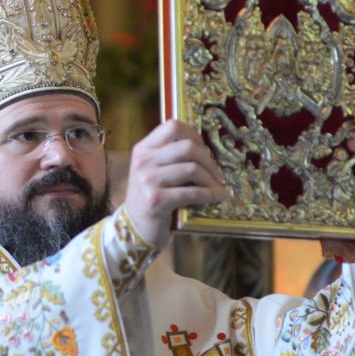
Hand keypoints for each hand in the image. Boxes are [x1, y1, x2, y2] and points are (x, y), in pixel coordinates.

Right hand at [124, 120, 226, 251]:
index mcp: (143, 149)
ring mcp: (147, 180)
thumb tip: (207, 149)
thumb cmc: (152, 197)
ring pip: (192, 169)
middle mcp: (143, 161)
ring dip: (212, 179)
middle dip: (209, 160)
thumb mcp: (155, 171)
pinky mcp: (155, 200)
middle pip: (187, 147)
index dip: (194, 135)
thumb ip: (171, 157)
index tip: (206, 150)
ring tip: (219, 186)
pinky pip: (191, 192)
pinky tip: (219, 196)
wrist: (135, 229)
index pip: (173, 127)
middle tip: (218, 173)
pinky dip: (210, 194)